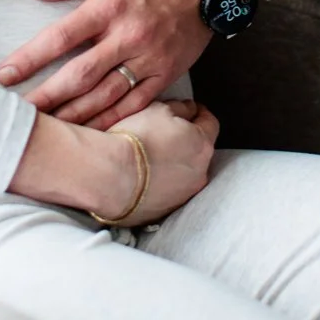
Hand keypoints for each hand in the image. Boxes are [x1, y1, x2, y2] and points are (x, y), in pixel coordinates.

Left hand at [0, 0, 210, 129]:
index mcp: (110, 7)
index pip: (61, 37)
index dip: (30, 58)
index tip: (5, 75)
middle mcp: (127, 37)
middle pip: (79, 76)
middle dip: (46, 97)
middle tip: (19, 113)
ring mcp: (148, 60)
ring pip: (104, 96)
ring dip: (73, 115)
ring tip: (47, 128)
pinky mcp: (164, 75)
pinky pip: (134, 104)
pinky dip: (110, 120)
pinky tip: (88, 132)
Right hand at [108, 99, 220, 224]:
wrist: (109, 177)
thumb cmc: (135, 139)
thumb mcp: (159, 109)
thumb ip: (180, 109)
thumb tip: (188, 110)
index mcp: (202, 144)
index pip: (210, 123)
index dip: (199, 114)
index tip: (191, 110)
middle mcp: (199, 173)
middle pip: (198, 151)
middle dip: (187, 141)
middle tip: (167, 134)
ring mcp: (183, 195)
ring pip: (184, 174)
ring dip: (174, 164)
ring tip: (151, 157)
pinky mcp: (164, 210)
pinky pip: (168, 192)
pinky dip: (161, 183)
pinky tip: (143, 176)